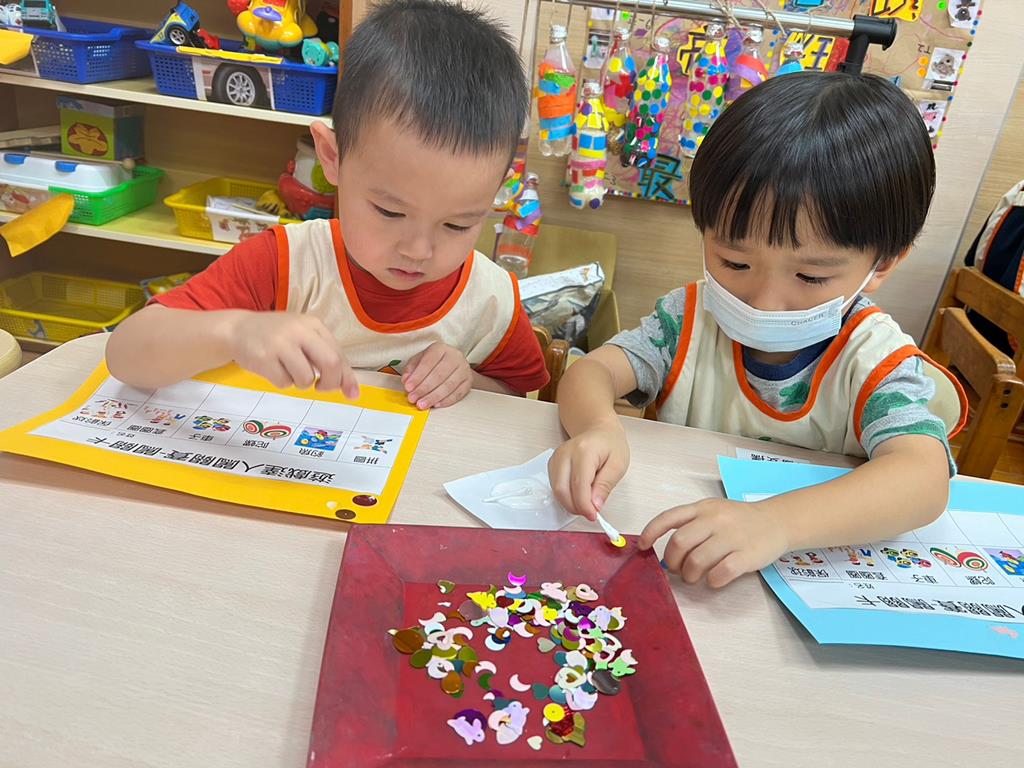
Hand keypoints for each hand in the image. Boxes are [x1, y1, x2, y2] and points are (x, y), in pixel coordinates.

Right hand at [228, 312, 358, 397]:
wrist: (237, 329)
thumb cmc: (276, 336)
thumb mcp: (303, 336)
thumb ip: (325, 356)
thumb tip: (350, 389)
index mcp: (313, 325)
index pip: (339, 354)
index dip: (347, 377)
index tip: (352, 394)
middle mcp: (299, 331)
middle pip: (330, 363)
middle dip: (331, 383)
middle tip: (320, 388)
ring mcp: (280, 343)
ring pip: (306, 378)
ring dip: (301, 383)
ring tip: (288, 370)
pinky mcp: (264, 358)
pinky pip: (284, 383)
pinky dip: (282, 382)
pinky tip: (273, 368)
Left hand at [402, 342, 472, 408]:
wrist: (453, 364)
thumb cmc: (434, 363)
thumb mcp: (419, 360)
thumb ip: (411, 369)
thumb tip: (406, 380)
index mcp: (440, 348)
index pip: (428, 362)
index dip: (417, 376)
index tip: (408, 387)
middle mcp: (454, 357)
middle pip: (439, 375)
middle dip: (424, 389)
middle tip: (413, 398)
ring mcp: (464, 369)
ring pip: (448, 385)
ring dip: (433, 397)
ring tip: (422, 404)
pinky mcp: (468, 381)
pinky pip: (458, 393)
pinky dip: (446, 401)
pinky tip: (436, 404)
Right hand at [548, 421, 628, 520]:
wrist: (599, 431)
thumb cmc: (611, 445)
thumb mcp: (618, 465)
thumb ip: (605, 485)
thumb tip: (595, 505)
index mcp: (584, 451)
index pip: (579, 484)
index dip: (584, 505)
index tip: (593, 516)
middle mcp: (565, 453)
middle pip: (562, 489)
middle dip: (575, 507)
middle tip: (590, 512)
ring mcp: (556, 458)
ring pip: (556, 490)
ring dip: (570, 503)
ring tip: (587, 502)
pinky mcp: (552, 464)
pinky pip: (555, 486)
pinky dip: (566, 496)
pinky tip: (579, 494)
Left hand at [639, 498, 788, 587]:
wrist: (777, 521)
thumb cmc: (739, 521)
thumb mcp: (713, 512)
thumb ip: (691, 526)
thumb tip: (666, 554)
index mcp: (702, 508)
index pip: (669, 517)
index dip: (651, 533)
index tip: (642, 548)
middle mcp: (715, 519)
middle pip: (679, 542)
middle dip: (672, 561)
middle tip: (677, 570)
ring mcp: (731, 536)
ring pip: (697, 560)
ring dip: (689, 575)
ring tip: (694, 577)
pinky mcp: (747, 555)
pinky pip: (720, 573)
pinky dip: (712, 581)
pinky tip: (714, 579)